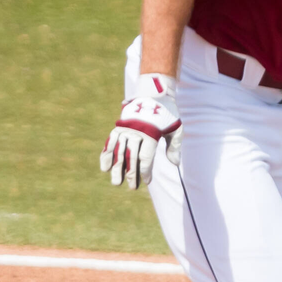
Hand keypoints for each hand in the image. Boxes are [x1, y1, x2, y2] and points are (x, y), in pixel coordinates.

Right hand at [99, 74, 181, 188]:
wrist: (153, 93)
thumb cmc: (167, 113)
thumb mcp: (176, 127)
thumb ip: (175, 146)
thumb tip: (175, 164)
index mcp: (151, 133)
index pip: (146, 157)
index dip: (145, 171)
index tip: (146, 181)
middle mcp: (136, 131)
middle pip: (131, 156)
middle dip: (131, 173)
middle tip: (131, 187)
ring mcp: (126, 128)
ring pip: (119, 151)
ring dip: (116, 168)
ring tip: (116, 182)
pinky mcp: (119, 126)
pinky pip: (110, 142)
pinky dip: (106, 155)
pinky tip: (105, 168)